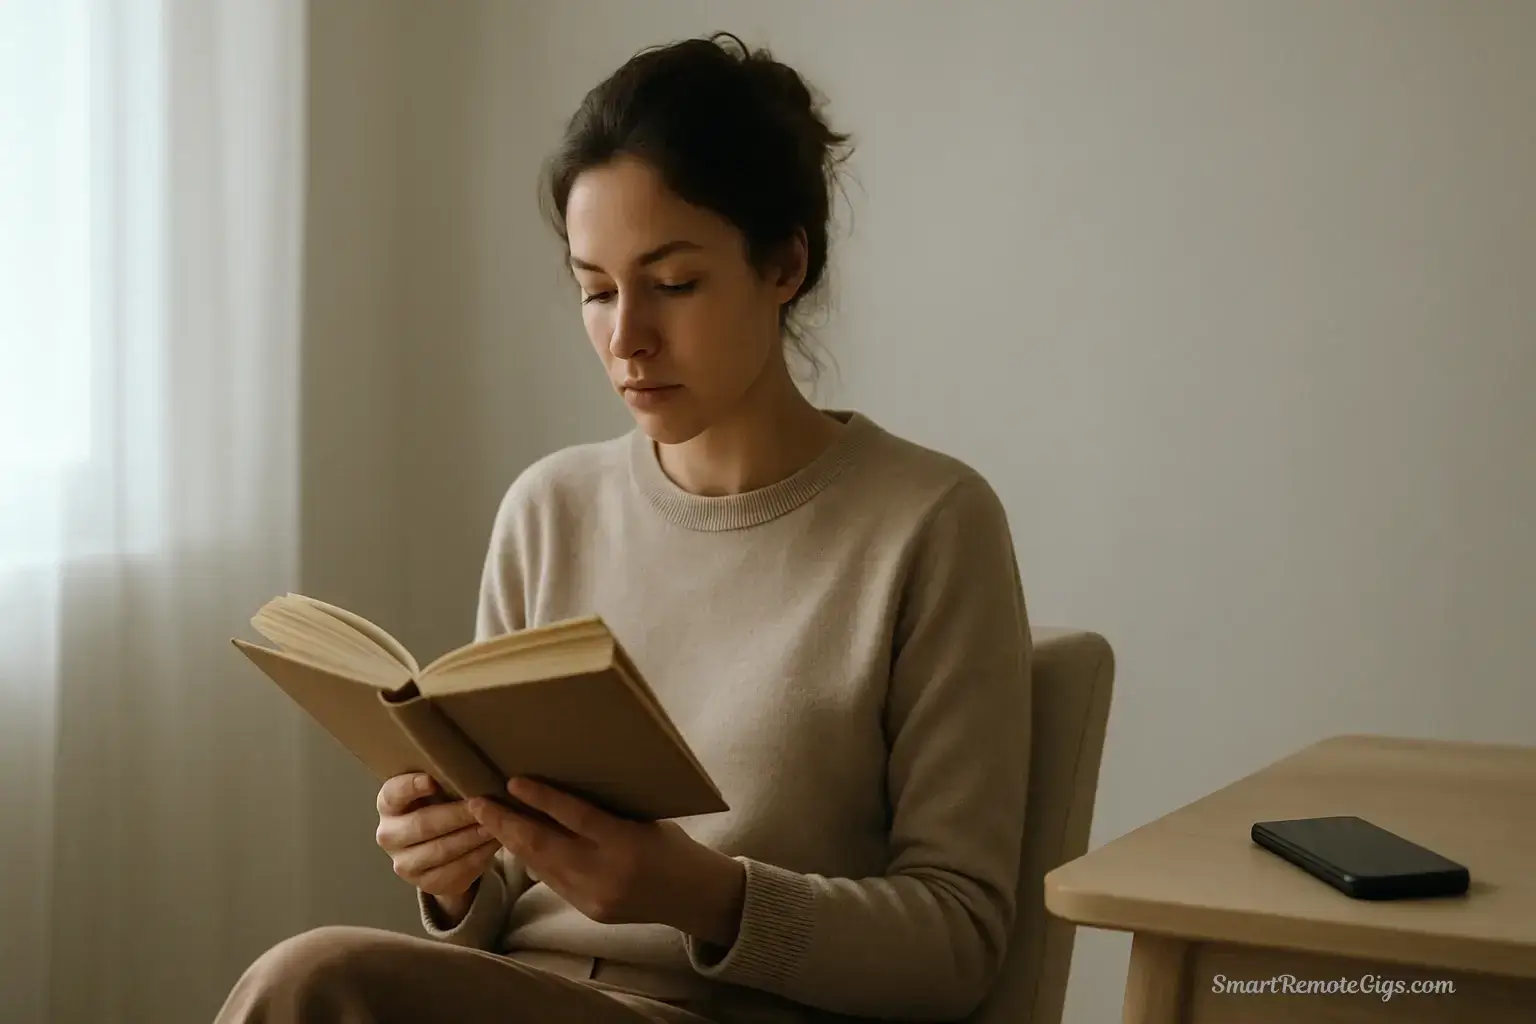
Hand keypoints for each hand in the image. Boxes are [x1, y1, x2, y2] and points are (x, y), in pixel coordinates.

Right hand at [375, 773, 498, 922]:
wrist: (436, 850)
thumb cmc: (438, 806)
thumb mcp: (436, 791)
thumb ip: (445, 781)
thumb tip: (473, 772)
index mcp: (388, 805)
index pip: (394, 794)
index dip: (410, 787)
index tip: (431, 781)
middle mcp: (389, 835)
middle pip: (423, 824)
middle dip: (457, 815)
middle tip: (484, 804)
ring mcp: (404, 863)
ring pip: (441, 850)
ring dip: (471, 837)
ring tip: (496, 824)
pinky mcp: (425, 884)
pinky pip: (455, 871)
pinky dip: (478, 856)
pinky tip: (494, 843)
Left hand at [469, 778, 745, 945]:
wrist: (695, 897)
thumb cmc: (673, 846)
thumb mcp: (643, 820)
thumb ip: (604, 812)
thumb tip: (557, 793)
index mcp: (626, 842)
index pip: (575, 816)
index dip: (540, 798)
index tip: (511, 780)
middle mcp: (606, 873)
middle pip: (544, 846)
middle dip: (505, 823)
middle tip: (476, 802)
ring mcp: (594, 897)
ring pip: (540, 866)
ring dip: (511, 842)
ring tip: (487, 819)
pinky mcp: (588, 911)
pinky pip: (552, 881)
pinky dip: (533, 860)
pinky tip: (516, 843)